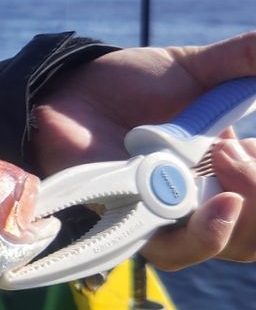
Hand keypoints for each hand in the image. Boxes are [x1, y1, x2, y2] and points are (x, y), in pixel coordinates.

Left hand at [32, 31, 255, 269]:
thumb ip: (243, 59)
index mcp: (232, 168)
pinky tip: (220, 205)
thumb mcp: (197, 67)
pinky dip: (204, 233)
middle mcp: (205, 201)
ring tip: (226, 169)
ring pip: (223, 245)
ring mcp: (169, 218)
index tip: (253, 145)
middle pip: (254, 232)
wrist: (72, 90)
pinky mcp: (131, 227)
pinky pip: (171, 250)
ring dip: (240, 217)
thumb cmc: (132, 85)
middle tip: (232, 152)